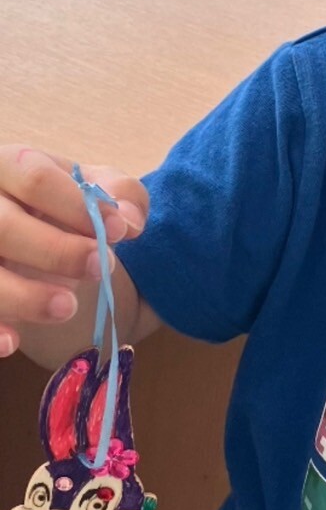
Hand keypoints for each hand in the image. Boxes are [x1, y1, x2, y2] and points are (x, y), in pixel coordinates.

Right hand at [0, 146, 147, 354]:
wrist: (26, 224)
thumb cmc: (56, 201)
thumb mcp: (88, 186)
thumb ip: (119, 192)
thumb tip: (130, 221)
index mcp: (6, 166)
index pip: (33, 178)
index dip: (77, 206)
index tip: (119, 231)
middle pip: (4, 226)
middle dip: (57, 251)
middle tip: (100, 268)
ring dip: (25, 296)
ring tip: (68, 308)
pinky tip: (13, 342)